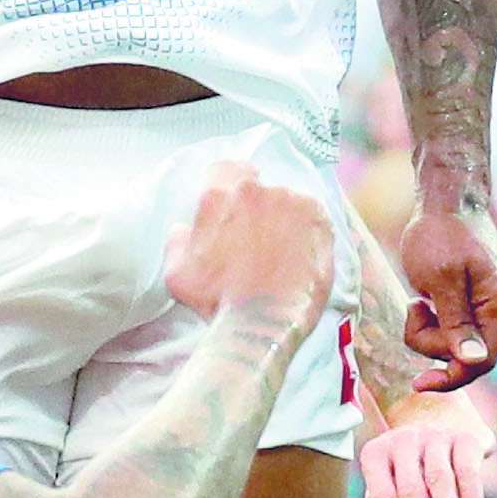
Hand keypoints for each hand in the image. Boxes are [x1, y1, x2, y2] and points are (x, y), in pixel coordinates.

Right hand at [165, 163, 334, 341]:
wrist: (260, 327)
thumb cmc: (216, 302)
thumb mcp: (177, 273)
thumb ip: (178, 240)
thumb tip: (185, 229)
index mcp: (219, 195)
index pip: (225, 170)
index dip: (228, 186)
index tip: (234, 208)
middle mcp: (256, 190)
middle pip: (257, 186)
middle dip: (256, 208)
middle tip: (257, 237)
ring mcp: (290, 202)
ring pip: (286, 201)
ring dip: (283, 219)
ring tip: (282, 252)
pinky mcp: (318, 221)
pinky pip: (313, 217)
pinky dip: (308, 231)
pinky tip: (302, 254)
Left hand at [360, 386, 493, 497]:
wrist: (438, 418)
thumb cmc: (408, 466)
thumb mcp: (389, 480)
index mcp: (377, 453)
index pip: (383, 496)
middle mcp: (402, 440)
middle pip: (411, 489)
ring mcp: (433, 435)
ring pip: (439, 479)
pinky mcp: (464, 437)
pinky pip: (467, 470)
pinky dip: (470, 497)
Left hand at [398, 200, 496, 385]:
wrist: (449, 203)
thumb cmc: (440, 234)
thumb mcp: (439, 278)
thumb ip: (457, 322)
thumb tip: (474, 362)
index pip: (483, 360)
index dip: (450, 377)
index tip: (418, 383)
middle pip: (470, 355)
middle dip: (435, 339)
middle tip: (416, 306)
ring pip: (463, 345)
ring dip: (435, 329)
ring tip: (423, 297)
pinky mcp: (491, 306)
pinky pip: (463, 332)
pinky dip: (442, 323)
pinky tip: (432, 299)